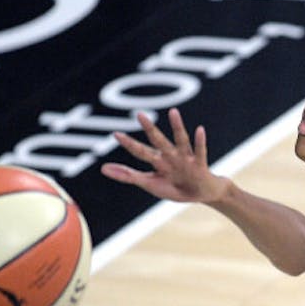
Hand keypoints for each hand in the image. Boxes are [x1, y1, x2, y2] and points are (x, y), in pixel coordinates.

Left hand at [102, 108, 230, 203]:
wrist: (201, 194)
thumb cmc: (175, 187)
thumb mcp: (150, 183)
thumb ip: (128, 175)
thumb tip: (103, 168)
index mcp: (158, 161)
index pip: (141, 151)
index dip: (129, 144)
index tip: (116, 134)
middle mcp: (170, 156)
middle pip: (158, 141)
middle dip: (150, 129)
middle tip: (139, 114)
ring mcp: (185, 159)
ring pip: (180, 140)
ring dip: (177, 127)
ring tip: (173, 112)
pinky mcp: (199, 165)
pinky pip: (199, 152)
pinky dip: (200, 142)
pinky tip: (199, 130)